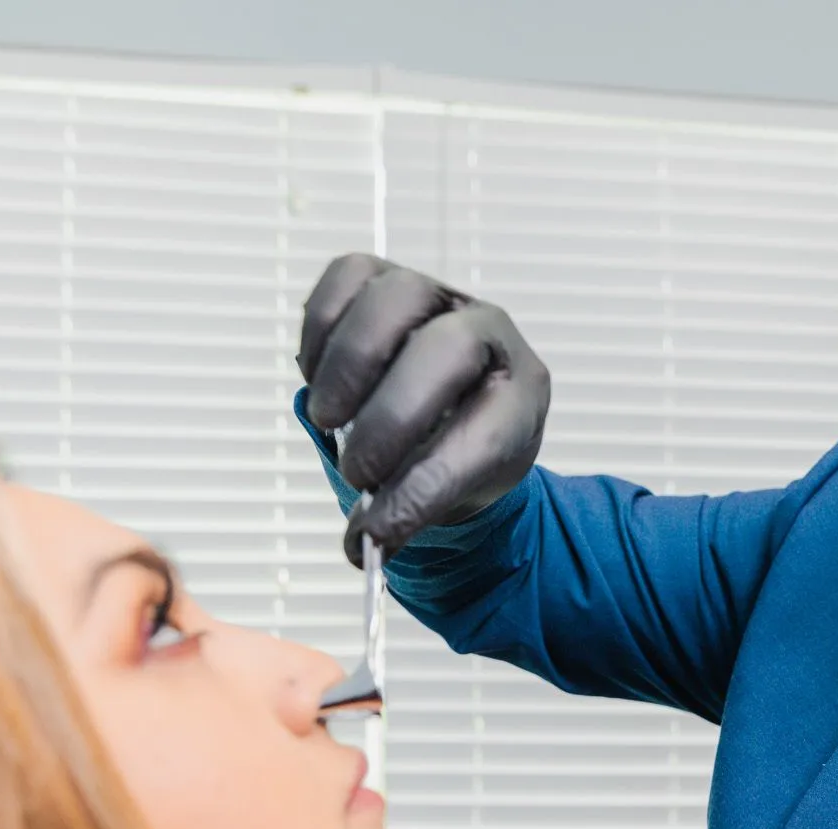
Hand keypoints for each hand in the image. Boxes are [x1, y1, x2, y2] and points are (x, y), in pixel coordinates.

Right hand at [298, 254, 549, 562]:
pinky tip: (317, 376)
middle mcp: (487, 331)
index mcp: (520, 393)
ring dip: (349, 366)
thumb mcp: (455, 490)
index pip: (484, 433)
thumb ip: (412, 513)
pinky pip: (347, 278)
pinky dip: (320, 330)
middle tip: (356, 472)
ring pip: (393, 300)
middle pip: (445, 349)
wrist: (446, 400)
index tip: (380, 528)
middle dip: (390, 419)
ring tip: (328, 419)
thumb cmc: (456, 446)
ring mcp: (435, 296)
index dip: (425, 485)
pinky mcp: (384, 277)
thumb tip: (364, 542)